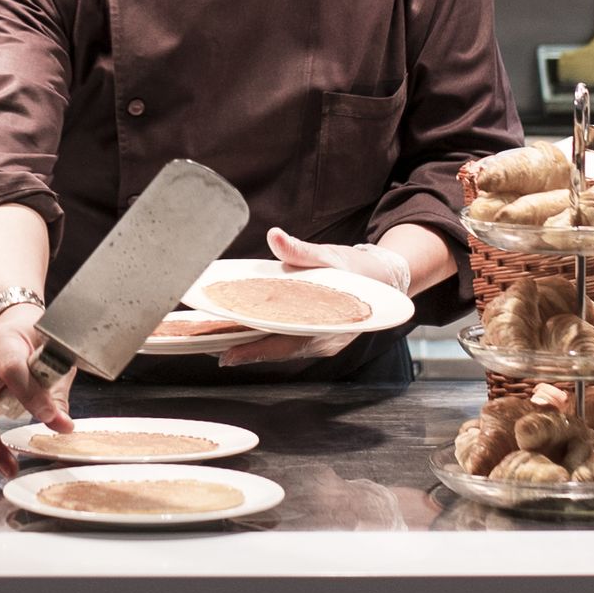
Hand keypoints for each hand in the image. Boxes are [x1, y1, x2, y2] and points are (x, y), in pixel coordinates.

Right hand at [0, 306, 66, 474]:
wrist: (6, 326)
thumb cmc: (30, 339)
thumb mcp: (49, 352)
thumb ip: (55, 387)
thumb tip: (63, 424)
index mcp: (3, 343)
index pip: (13, 368)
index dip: (31, 394)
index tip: (51, 418)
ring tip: (5, 467)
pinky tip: (0, 461)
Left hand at [213, 229, 414, 366]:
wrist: (385, 278)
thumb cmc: (357, 268)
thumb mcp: (331, 256)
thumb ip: (301, 251)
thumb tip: (275, 236)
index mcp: (329, 325)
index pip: (285, 343)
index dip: (254, 350)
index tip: (226, 355)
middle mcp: (325, 341)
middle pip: (278, 349)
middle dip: (243, 348)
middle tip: (208, 345)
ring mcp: (322, 342)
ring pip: (281, 348)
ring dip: (251, 344)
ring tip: (217, 339)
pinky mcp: (318, 338)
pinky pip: (287, 342)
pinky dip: (265, 338)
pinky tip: (243, 331)